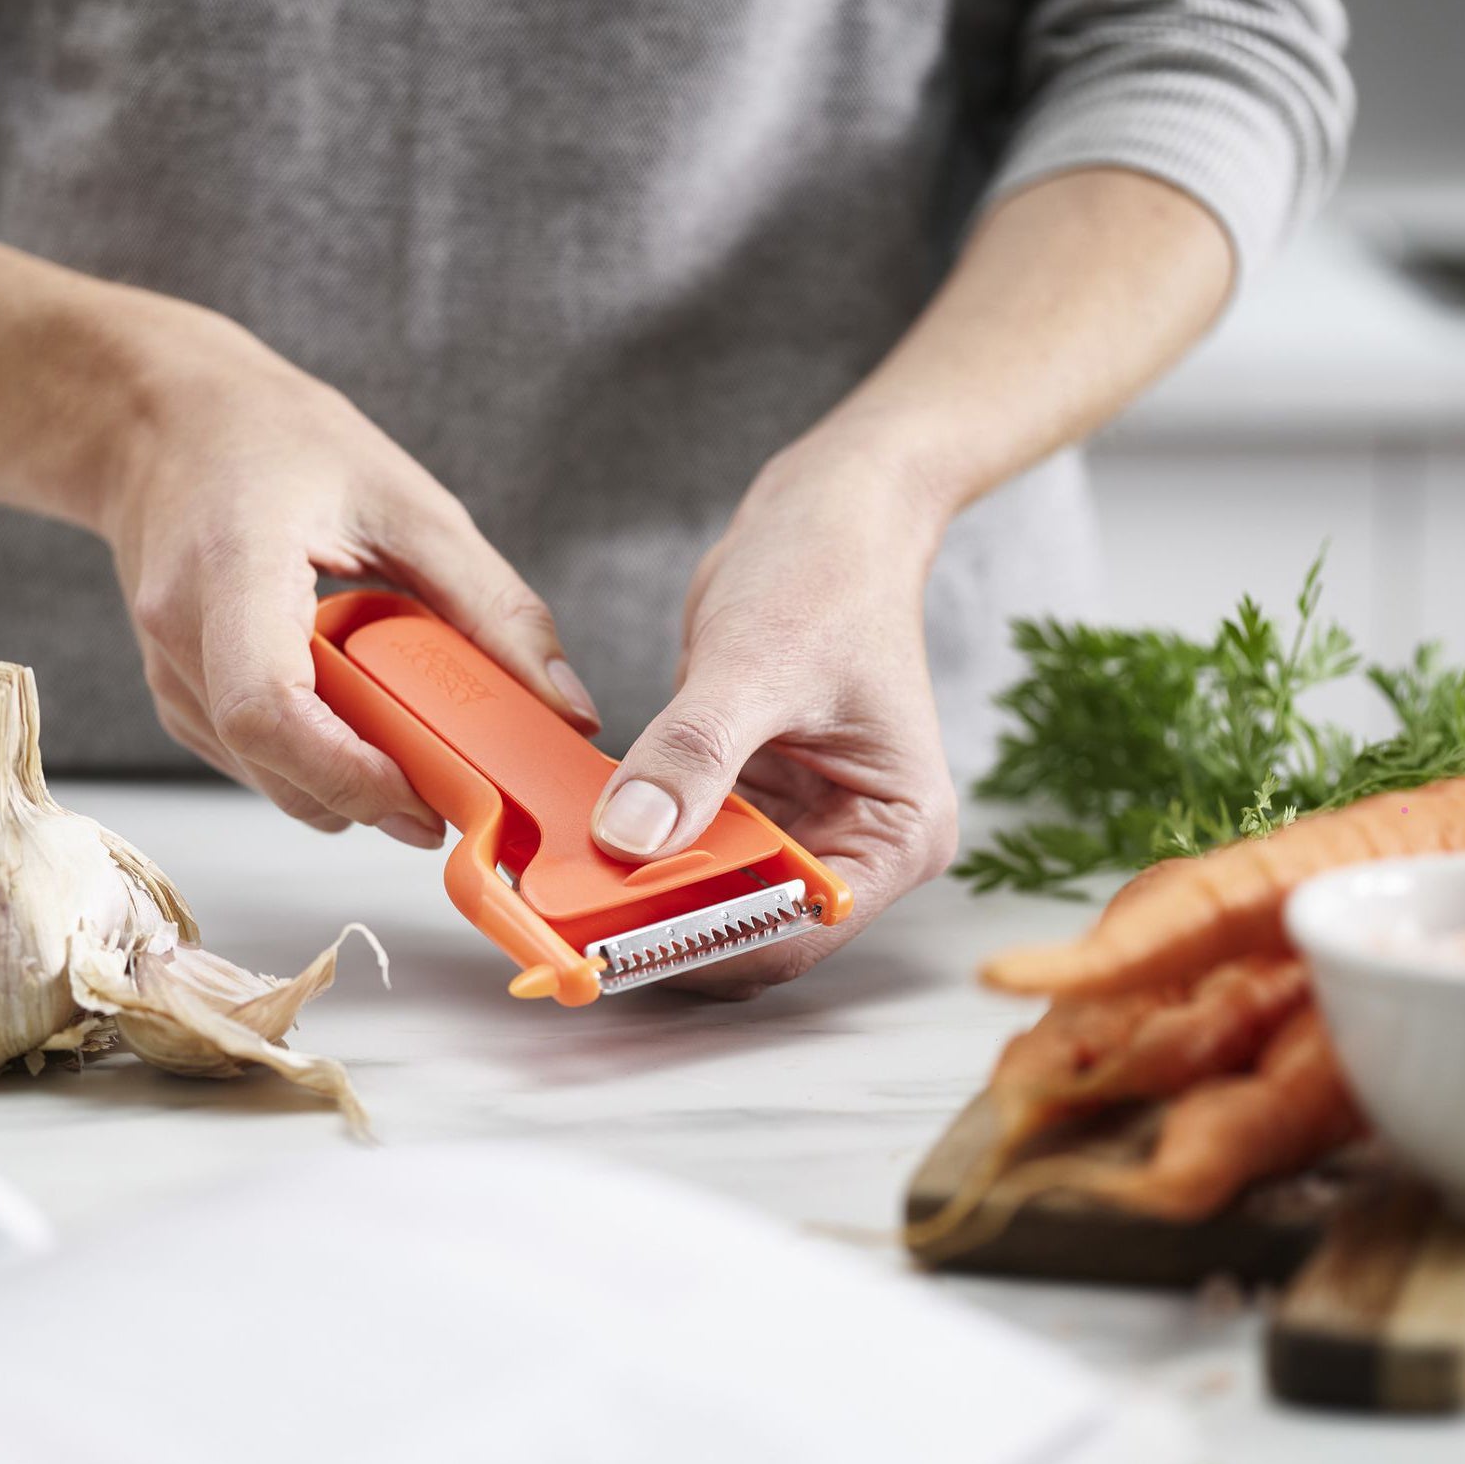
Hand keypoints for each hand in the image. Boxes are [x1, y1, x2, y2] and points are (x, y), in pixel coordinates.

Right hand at [96, 310, 598, 840]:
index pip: (267, 707)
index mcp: (236, 565)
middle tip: (451, 798)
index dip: (346, 772)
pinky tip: (359, 727)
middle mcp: (182, 625)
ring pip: (260, 773)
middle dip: (365, 795)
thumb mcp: (413, 504)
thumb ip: (495, 608)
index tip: (424, 798)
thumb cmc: (281, 442)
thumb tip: (569, 707)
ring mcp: (168, 665)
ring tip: (415, 755)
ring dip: (342, 785)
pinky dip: (312, 763)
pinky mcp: (176, 688)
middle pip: (269, 759)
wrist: (167, 419)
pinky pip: (249, 758)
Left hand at [590, 414, 959, 994]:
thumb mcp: (756, 664)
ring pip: (713, 900)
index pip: (799, 928)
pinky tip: (584, 842)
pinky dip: (641, 853)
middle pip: (753, 931)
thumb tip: (633, 838)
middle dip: (667, 926)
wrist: (825, 520)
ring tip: (565, 884)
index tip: (616, 940)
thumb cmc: (827, 577)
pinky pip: (690, 853)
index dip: (708, 943)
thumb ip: (695, 754)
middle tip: (570, 917)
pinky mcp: (754, 806)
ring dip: (644, 895)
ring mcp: (805, 831)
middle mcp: (859, 847)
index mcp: (899, 834)